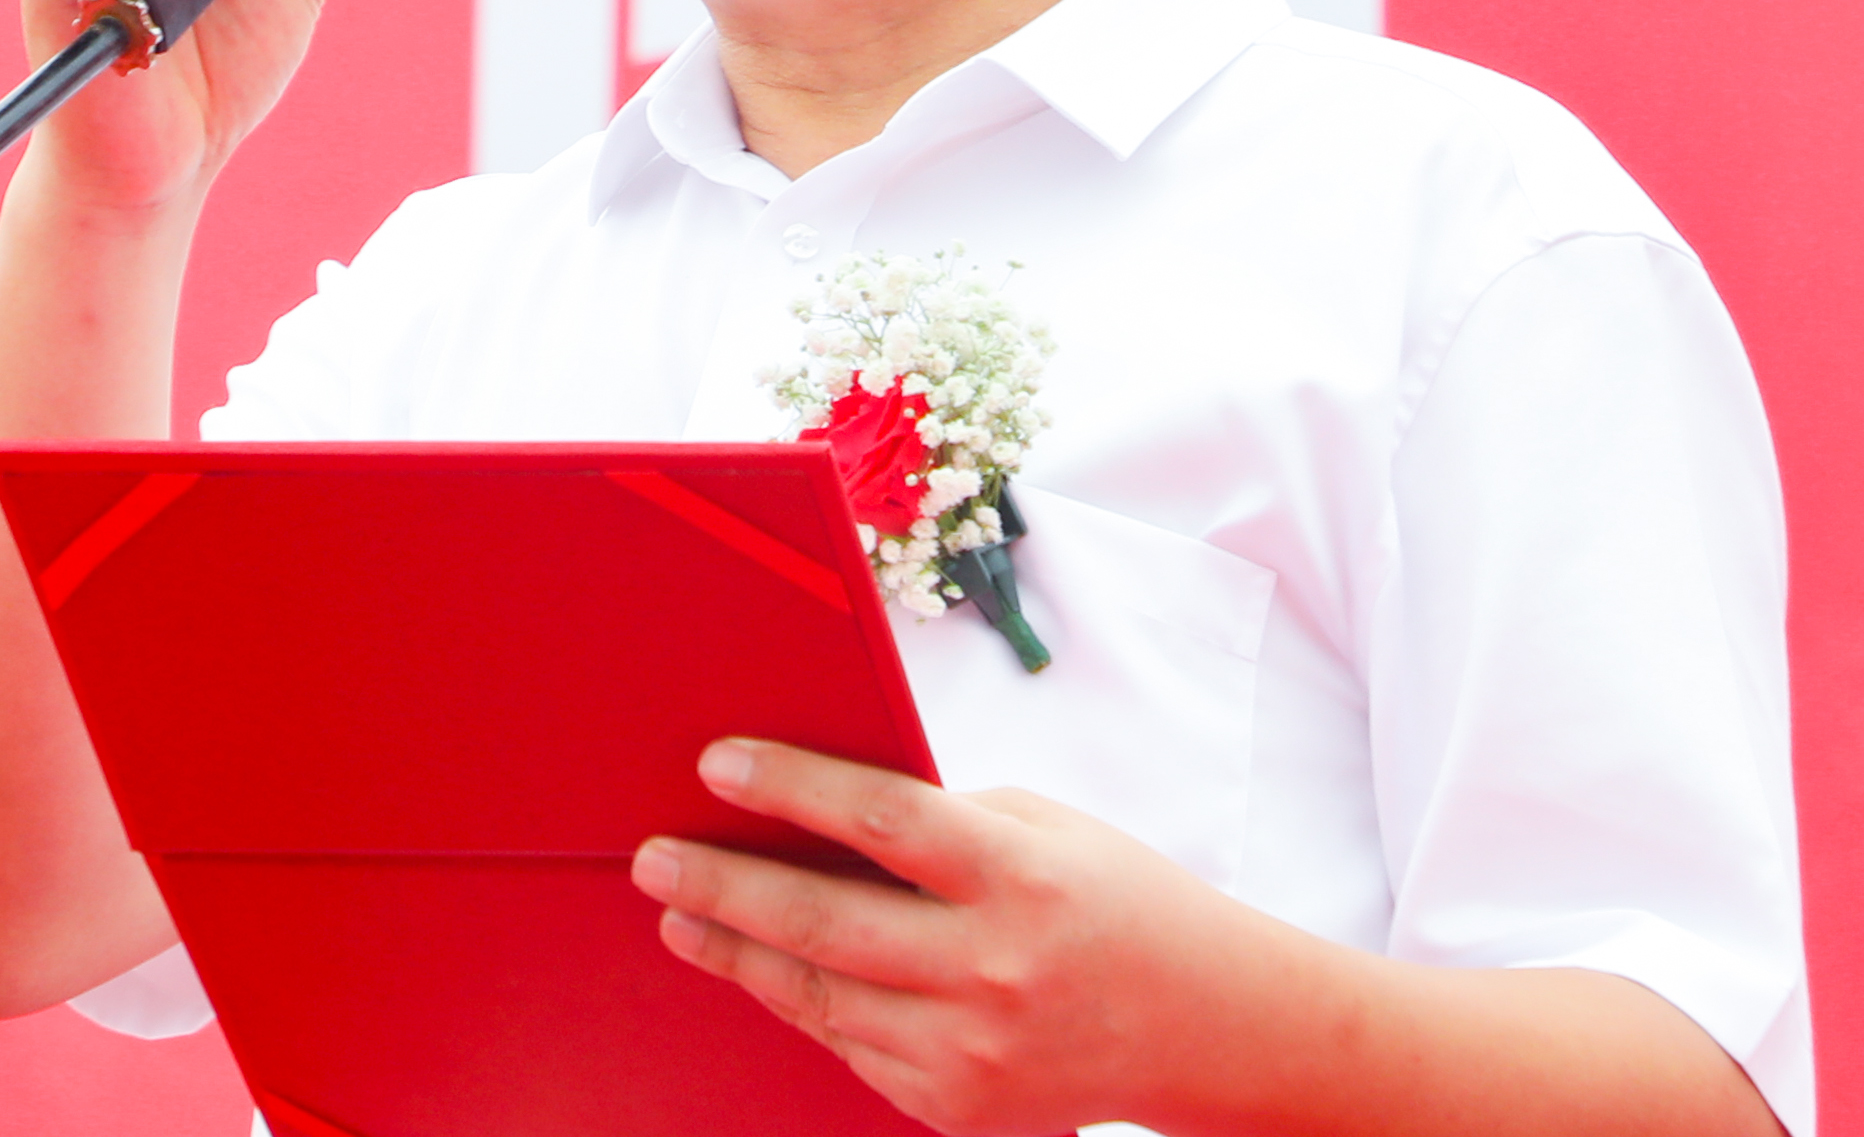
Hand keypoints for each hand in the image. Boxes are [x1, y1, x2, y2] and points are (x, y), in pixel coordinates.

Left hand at [629, 741, 1784, 1136]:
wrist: (1212, 1026)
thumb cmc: (1115, 897)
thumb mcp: (1041, 828)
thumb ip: (940, 824)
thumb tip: (813, 804)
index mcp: (1018, 874)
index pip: (880, 822)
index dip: (789, 787)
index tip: (715, 761)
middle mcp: (994, 968)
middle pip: (825, 923)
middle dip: (724, 886)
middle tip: (652, 858)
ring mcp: (975, 1050)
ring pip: (821, 997)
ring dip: (739, 952)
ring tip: (681, 913)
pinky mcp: (962, 1108)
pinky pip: (855, 1050)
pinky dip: (805, 1006)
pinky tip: (762, 969)